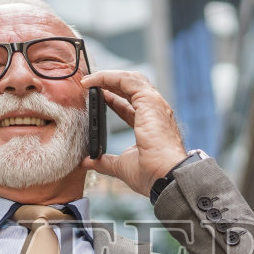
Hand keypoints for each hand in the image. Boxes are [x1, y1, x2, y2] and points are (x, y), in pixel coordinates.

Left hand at [77, 70, 187, 197]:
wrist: (165, 176)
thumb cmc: (151, 173)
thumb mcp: (121, 166)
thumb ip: (104, 162)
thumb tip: (88, 162)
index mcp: (150, 124)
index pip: (130, 105)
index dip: (112, 99)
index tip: (97, 97)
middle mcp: (155, 111)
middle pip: (131, 87)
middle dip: (109, 83)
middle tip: (89, 85)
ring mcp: (154, 104)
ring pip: (130, 78)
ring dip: (107, 77)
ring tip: (88, 81)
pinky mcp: (149, 100)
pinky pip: (126, 80)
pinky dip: (108, 77)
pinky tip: (93, 81)